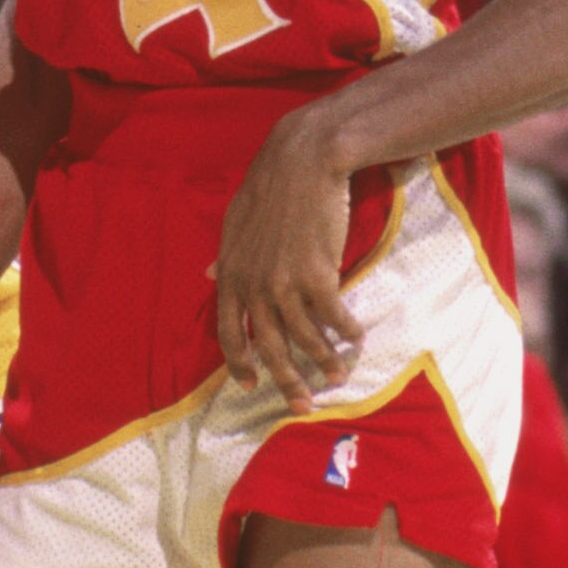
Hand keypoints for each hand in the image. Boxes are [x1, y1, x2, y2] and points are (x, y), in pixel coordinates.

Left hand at [214, 107, 363, 410]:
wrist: (303, 161)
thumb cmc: (270, 187)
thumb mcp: (235, 221)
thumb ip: (226, 255)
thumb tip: (209, 275)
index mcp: (230, 274)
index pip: (228, 332)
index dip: (239, 362)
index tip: (250, 385)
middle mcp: (253, 285)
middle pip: (269, 347)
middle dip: (287, 381)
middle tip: (303, 406)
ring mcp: (284, 283)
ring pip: (305, 338)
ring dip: (325, 362)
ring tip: (339, 377)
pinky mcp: (317, 275)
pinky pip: (334, 318)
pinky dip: (347, 332)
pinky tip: (357, 339)